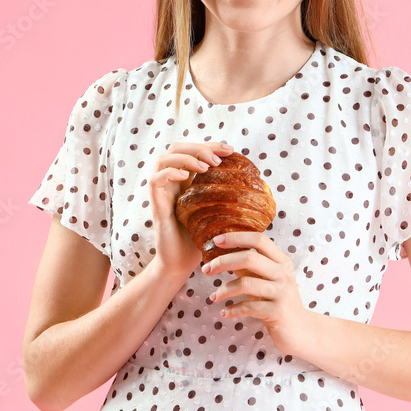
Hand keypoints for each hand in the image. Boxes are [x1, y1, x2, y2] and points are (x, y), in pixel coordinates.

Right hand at [148, 141, 234, 278]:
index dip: (210, 145)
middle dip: (199, 147)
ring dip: (185, 157)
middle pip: (176, 148)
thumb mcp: (216, 213)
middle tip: (219, 156)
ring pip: (163, 159)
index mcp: (185, 181)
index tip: (230, 150)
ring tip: (205, 166)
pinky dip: (169, 172)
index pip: (192, 151)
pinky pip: (155, 180)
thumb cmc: (199, 240)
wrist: (181, 265)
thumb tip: (255, 185)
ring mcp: (162, 193)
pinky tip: (186, 177)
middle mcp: (171, 183)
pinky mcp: (156, 205)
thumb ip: (226, 196)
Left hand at [201, 232, 311, 356]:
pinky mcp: (277, 312)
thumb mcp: (265, 279)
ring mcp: (281, 293)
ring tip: (213, 296)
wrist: (300, 329)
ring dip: (224, 290)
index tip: (216, 241)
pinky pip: (248, 307)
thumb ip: (248, 266)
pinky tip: (225, 313)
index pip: (259, 240)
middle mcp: (283, 274)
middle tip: (206, 269)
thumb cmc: (277, 300)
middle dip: (223, 262)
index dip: (236, 238)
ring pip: (246, 283)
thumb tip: (222, 253)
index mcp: (281, 261)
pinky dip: (233, 310)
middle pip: (249, 258)